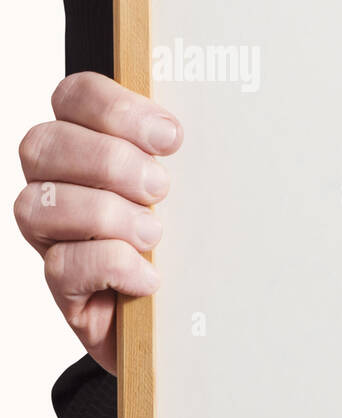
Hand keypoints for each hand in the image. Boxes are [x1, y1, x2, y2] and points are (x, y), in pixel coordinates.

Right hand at [14, 72, 181, 374]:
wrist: (187, 320)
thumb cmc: (190, 244)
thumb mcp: (197, 192)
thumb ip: (193, 158)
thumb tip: (227, 130)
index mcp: (89, 145)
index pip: (73, 97)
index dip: (113, 107)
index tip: (170, 136)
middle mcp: (58, 184)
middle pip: (43, 144)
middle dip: (107, 161)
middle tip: (161, 187)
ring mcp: (54, 235)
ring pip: (37, 204)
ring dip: (104, 214)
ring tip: (154, 235)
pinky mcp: (63, 286)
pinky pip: (61, 265)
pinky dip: (110, 265)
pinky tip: (148, 275)